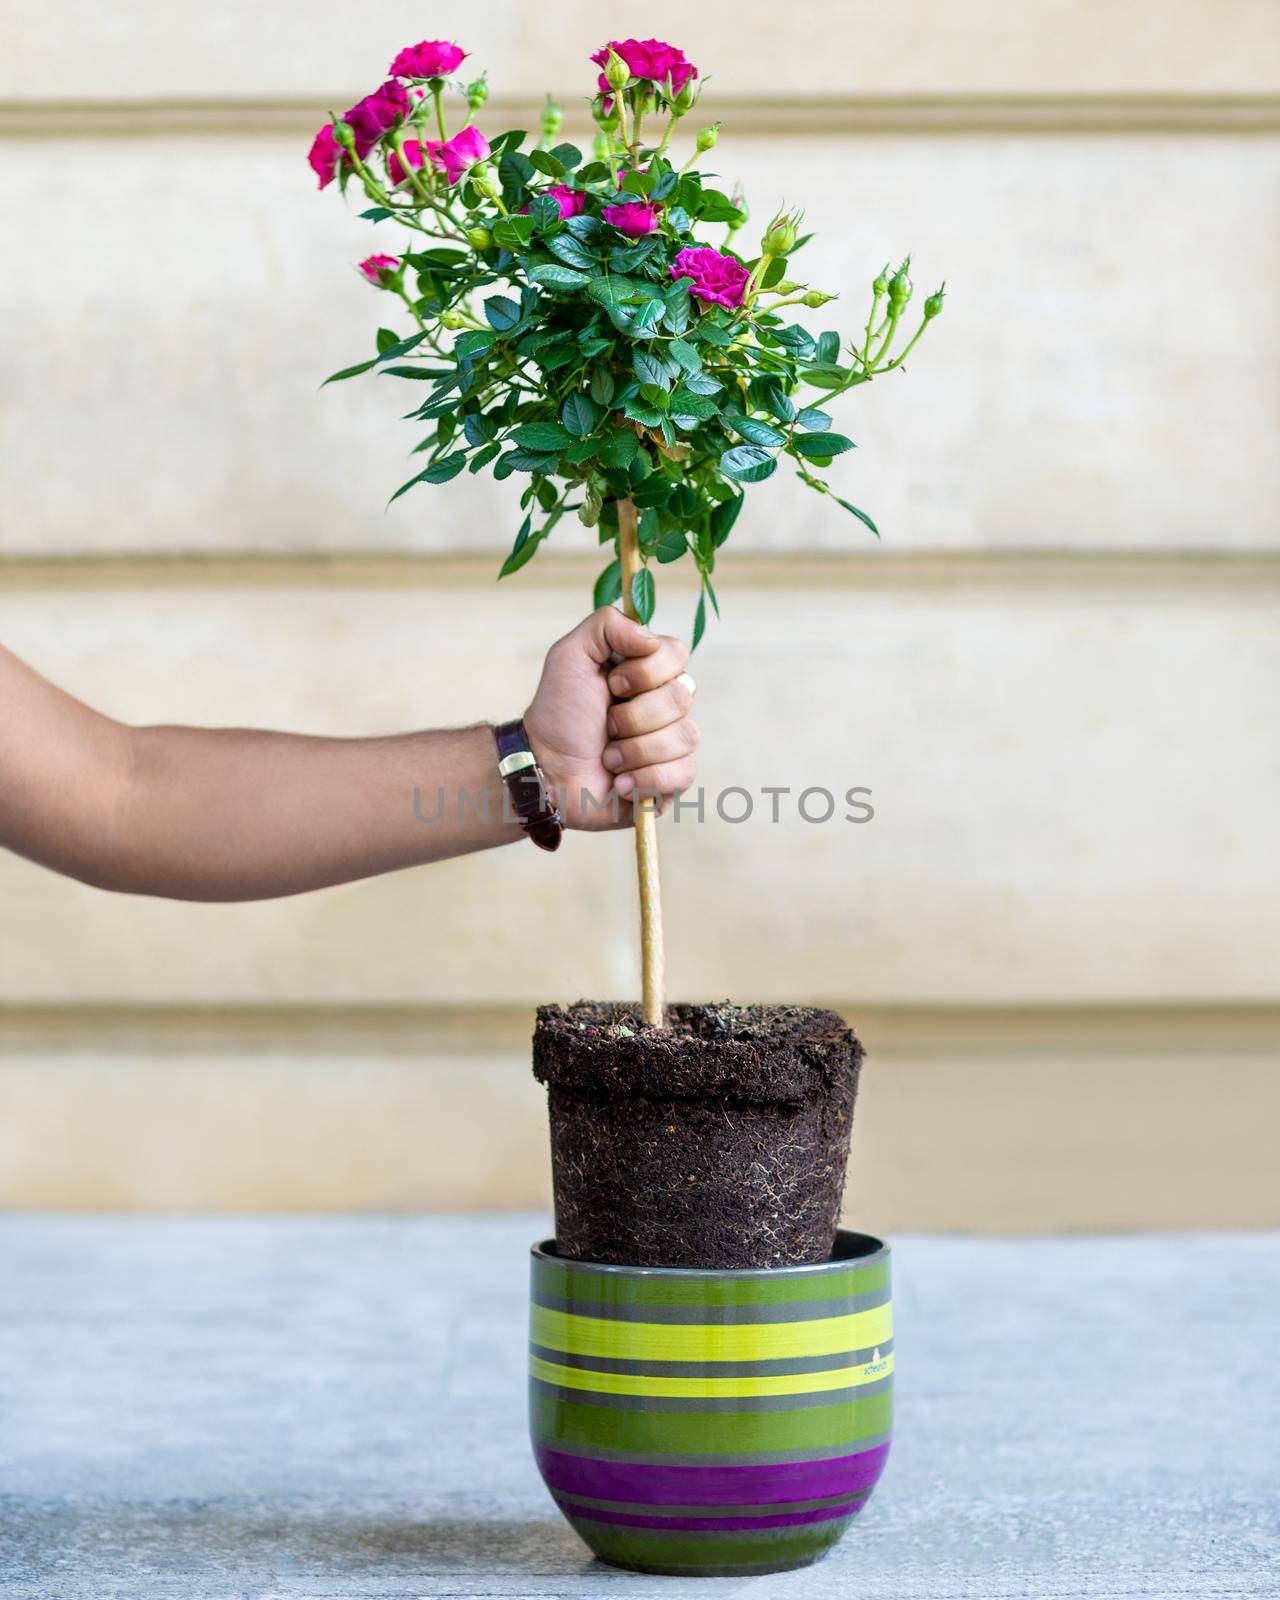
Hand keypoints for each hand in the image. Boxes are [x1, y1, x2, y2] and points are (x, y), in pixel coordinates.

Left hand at [523, 605, 697, 831]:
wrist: (547, 769)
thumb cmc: (558, 714)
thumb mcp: (570, 655)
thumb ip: (606, 625)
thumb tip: (651, 638)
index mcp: (647, 670)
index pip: (677, 654)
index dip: (645, 672)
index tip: (612, 684)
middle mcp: (665, 703)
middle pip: (682, 697)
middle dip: (633, 716)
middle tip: (605, 725)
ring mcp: (672, 742)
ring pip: (684, 736)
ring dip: (634, 750)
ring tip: (609, 758)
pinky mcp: (672, 779)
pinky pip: (683, 772)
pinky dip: (645, 778)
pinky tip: (621, 783)